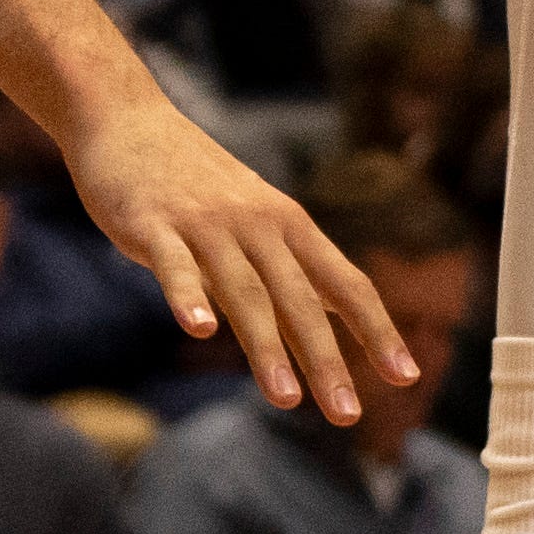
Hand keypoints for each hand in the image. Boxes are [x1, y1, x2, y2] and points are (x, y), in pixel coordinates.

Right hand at [70, 91, 418, 413]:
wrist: (127, 119)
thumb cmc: (195, 181)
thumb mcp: (255, 221)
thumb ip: (289, 271)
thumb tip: (337, 317)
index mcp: (287, 225)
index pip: (346, 282)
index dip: (377, 330)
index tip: (407, 376)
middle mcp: (256, 223)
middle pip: (299, 298)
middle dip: (326, 359)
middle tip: (348, 414)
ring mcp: (206, 223)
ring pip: (244, 291)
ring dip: (267, 347)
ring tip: (286, 399)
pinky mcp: (154, 223)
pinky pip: (174, 265)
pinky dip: (187, 297)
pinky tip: (200, 331)